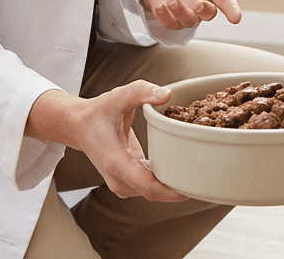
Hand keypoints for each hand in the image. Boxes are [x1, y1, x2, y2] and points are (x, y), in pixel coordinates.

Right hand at [26, 82, 186, 201]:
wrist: (79, 126)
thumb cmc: (99, 112)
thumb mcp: (119, 96)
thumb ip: (142, 92)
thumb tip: (167, 94)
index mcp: (117, 162)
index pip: (148, 186)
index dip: (172, 191)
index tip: (193, 186)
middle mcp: (119, 178)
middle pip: (155, 193)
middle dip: (180, 187)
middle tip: (204, 173)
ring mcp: (122, 183)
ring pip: (154, 191)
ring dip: (173, 183)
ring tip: (197, 168)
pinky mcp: (128, 182)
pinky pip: (151, 186)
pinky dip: (166, 179)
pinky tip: (181, 167)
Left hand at [140, 0, 242, 29]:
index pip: (226, 1)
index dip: (232, 10)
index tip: (236, 18)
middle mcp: (202, 5)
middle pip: (208, 14)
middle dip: (204, 10)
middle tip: (198, 3)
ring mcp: (187, 14)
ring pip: (189, 21)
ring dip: (181, 12)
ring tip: (171, 0)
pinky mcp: (171, 19)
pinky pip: (170, 24)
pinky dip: (165, 17)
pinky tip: (160, 6)